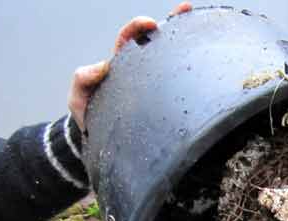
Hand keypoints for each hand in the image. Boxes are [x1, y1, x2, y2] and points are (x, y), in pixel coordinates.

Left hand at [67, 2, 192, 130]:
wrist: (101, 140)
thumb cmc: (90, 116)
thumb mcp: (79, 97)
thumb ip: (83, 79)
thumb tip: (100, 66)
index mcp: (119, 63)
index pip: (129, 37)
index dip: (138, 27)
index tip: (151, 24)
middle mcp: (139, 69)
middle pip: (158, 40)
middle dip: (173, 22)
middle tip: (184, 11)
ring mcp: (154, 84)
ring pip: (173, 59)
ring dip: (188, 42)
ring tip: (204, 28)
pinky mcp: (166, 100)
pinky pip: (180, 84)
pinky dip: (193, 74)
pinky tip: (208, 65)